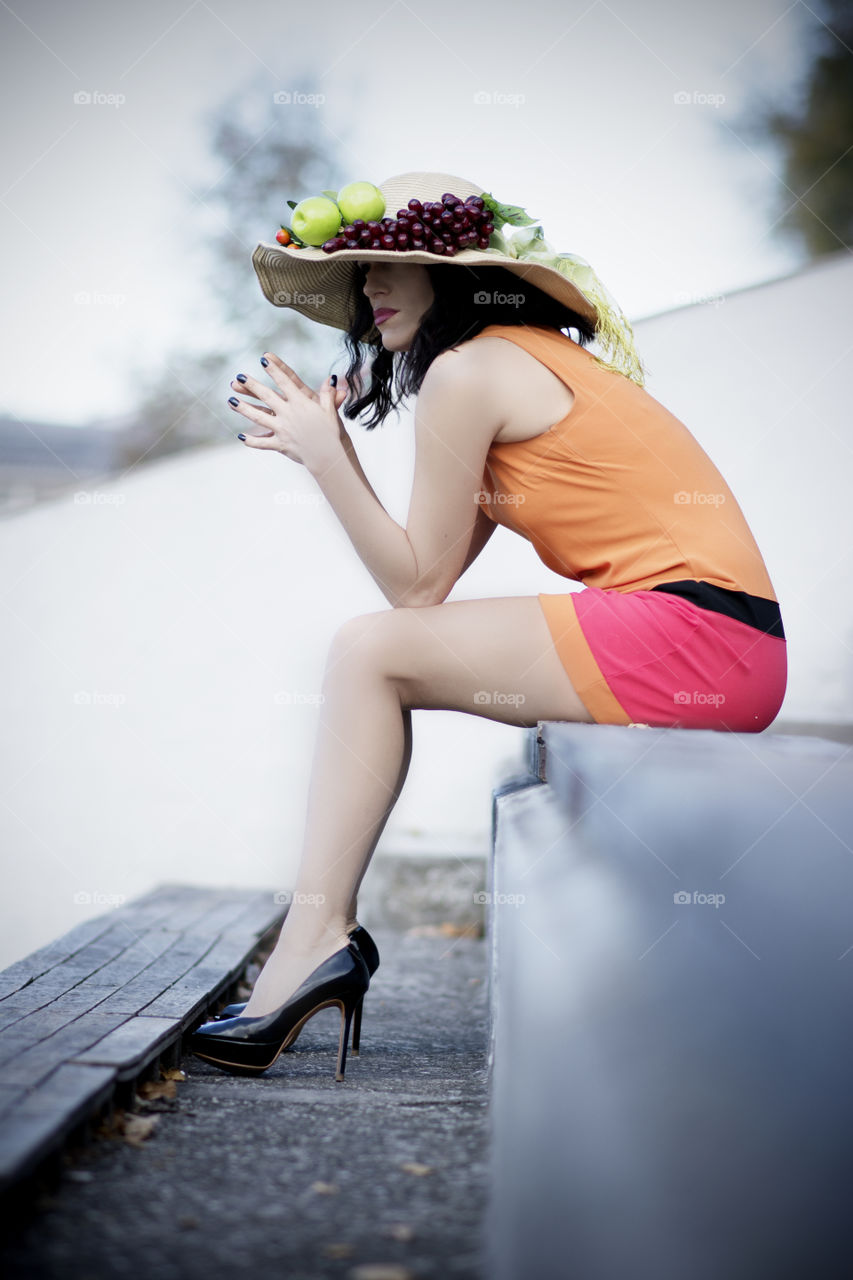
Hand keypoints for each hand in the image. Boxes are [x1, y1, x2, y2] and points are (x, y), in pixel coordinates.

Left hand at [229, 355, 348, 470]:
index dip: (274, 370)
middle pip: (266, 396)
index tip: (264, 359)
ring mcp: (282, 429)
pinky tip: (241, 436)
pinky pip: (262, 442)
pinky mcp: (280, 444)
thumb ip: (328, 394)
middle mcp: (288, 413)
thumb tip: (331, 379)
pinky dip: (252, 440)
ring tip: (231, 401)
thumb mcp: (330, 411)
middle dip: (251, 386)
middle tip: (239, 377)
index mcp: (301, 403)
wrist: (328, 456)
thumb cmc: (331, 432)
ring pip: (258, 416)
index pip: (285, 382)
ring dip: (244, 408)